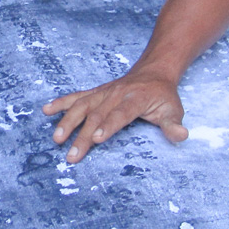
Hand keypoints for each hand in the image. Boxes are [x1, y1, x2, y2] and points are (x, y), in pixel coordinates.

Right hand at [42, 71, 188, 162]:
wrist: (153, 72)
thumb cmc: (163, 96)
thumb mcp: (173, 109)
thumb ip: (174, 124)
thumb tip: (182, 136)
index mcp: (136, 98)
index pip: (120, 114)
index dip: (108, 126)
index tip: (95, 139)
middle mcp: (116, 94)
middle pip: (97, 115)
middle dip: (83, 135)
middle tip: (72, 156)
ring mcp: (104, 92)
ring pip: (82, 106)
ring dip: (68, 121)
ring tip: (56, 138)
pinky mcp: (95, 92)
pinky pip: (76, 96)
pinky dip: (61, 102)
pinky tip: (46, 110)